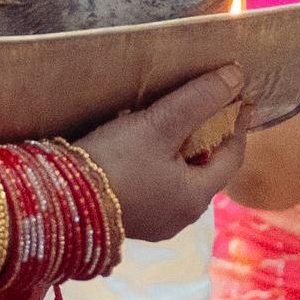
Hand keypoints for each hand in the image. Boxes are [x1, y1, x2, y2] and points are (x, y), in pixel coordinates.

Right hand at [75, 66, 248, 240]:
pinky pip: (153, 186)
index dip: (238, 126)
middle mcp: (179, 216)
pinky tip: (138, 146)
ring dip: (178, 152)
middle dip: (207, 139)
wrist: (57, 202)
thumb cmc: (115, 164)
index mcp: (195, 197)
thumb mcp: (159, 125)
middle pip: (205, 170)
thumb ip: (198, 100)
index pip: (232, 158)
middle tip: (205, 108)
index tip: (242, 100)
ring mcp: (152, 222)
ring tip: (169, 122)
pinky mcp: (127, 219)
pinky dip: (156, 164)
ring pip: (178, 179)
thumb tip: (236, 77)